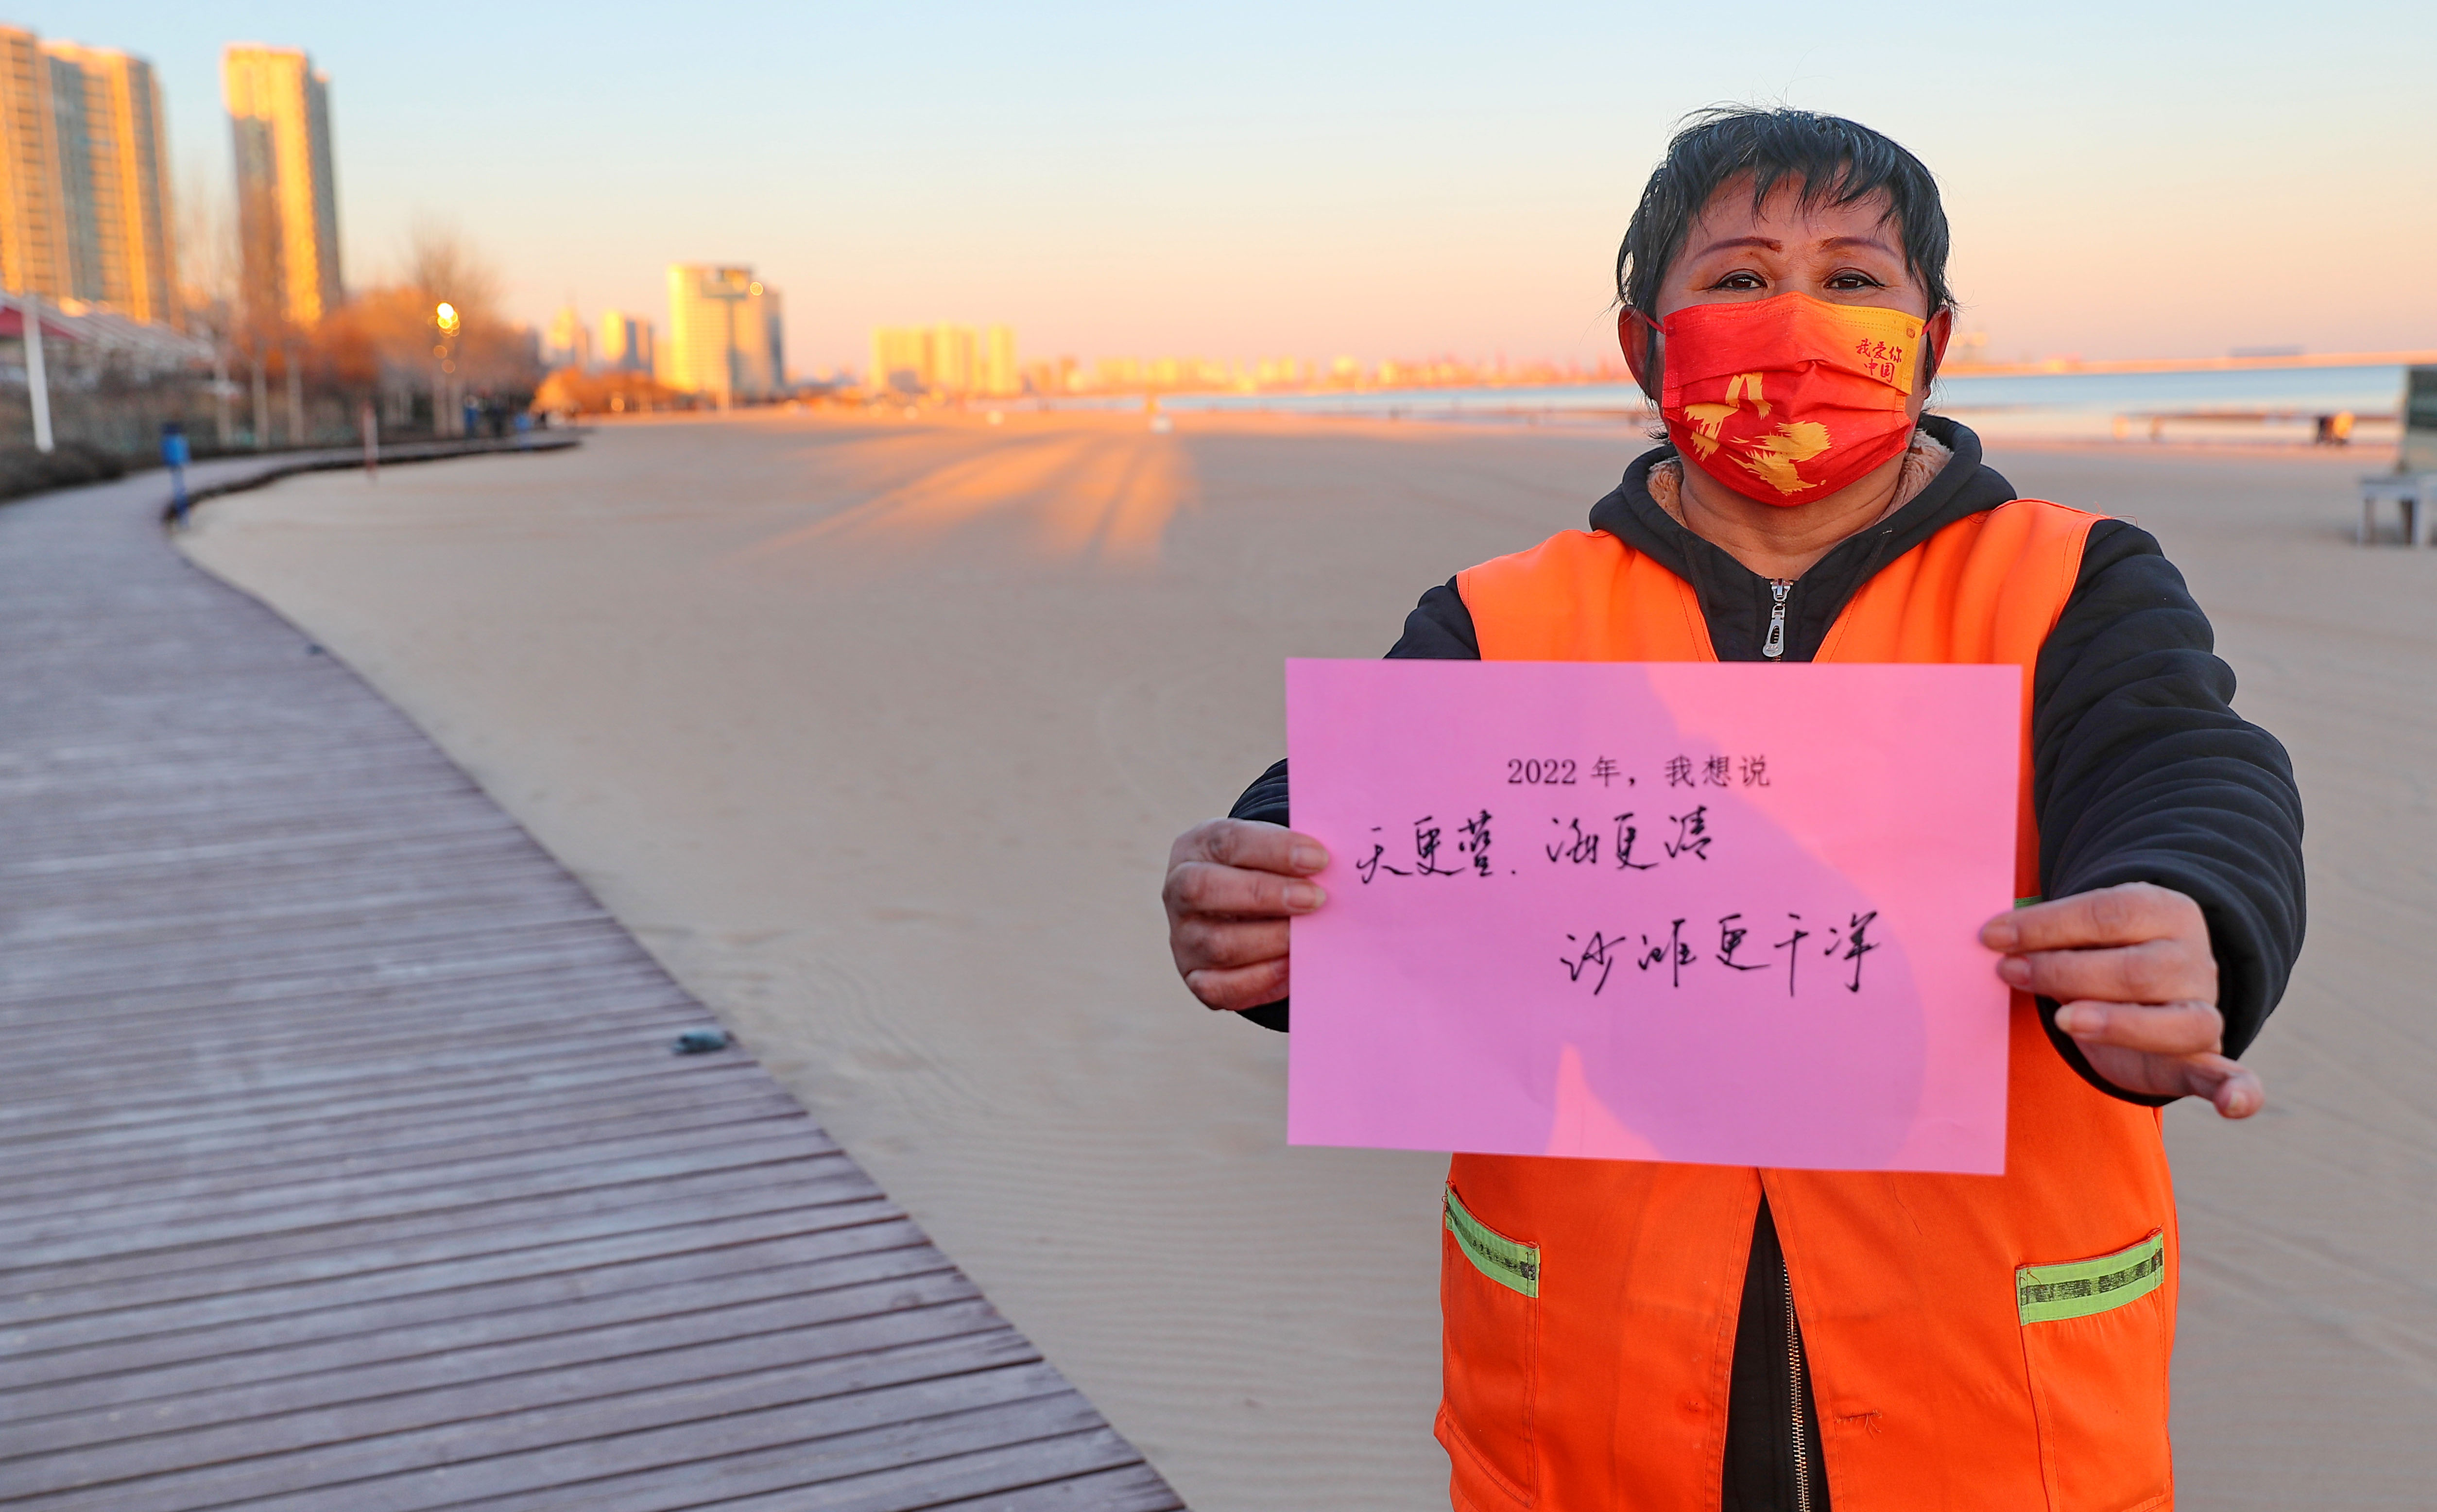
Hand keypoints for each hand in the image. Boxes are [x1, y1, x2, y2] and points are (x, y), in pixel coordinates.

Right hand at [1163, 819, 1328, 1011]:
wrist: (1240, 909)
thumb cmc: (1265, 872)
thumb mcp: (1270, 852)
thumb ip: (1293, 855)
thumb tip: (1333, 867)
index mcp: (1197, 846)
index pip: (1226, 841)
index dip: (1273, 849)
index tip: (1318, 859)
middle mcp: (1178, 890)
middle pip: (1204, 889)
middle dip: (1264, 894)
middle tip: (1316, 898)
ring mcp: (1182, 937)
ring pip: (1217, 942)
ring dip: (1270, 940)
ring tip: (1308, 936)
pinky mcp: (1194, 976)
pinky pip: (1220, 986)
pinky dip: (1261, 978)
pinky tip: (1293, 966)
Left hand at [1979, 882, 2261, 1117]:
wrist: (2151, 978)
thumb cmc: (2098, 949)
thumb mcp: (2080, 930)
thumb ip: (2048, 933)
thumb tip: (1993, 938)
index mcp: (2164, 911)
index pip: (2107, 914)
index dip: (2047, 926)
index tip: (1992, 936)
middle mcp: (2193, 959)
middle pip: (2136, 971)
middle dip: (2066, 972)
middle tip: (2011, 972)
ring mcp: (2204, 1008)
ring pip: (2179, 1021)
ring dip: (2118, 1023)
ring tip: (2064, 1020)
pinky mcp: (2202, 1056)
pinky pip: (2230, 1074)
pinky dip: (2237, 1090)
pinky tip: (2234, 1106)